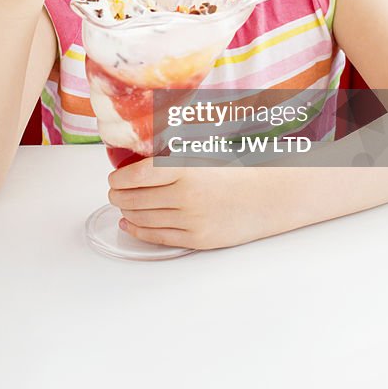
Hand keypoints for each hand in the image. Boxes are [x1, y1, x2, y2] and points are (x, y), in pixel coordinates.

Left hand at [107, 157, 295, 250]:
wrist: (273, 194)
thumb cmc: (244, 167)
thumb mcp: (208, 149)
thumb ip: (176, 152)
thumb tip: (141, 155)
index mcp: (187, 168)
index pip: (138, 175)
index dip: (120, 178)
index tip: (115, 177)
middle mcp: (186, 196)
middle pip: (136, 198)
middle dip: (119, 195)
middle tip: (114, 191)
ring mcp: (191, 220)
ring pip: (143, 219)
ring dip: (127, 212)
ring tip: (122, 205)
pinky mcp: (198, 239)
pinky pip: (158, 237)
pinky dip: (139, 231)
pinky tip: (131, 224)